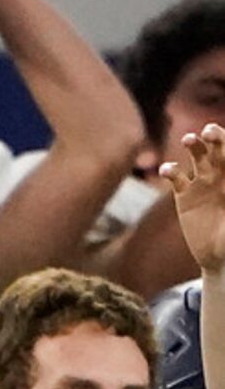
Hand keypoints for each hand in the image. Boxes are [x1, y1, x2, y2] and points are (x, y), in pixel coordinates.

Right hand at [163, 123, 224, 274]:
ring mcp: (202, 182)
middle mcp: (222, 173)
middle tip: (209, 132)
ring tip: (189, 140)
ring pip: (197, 155)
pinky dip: (170, 170)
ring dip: (193, 144)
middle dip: (214, 135)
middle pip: (217, 146)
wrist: (219, 255)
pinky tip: (168, 170)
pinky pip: (176, 178)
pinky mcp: (184, 195)